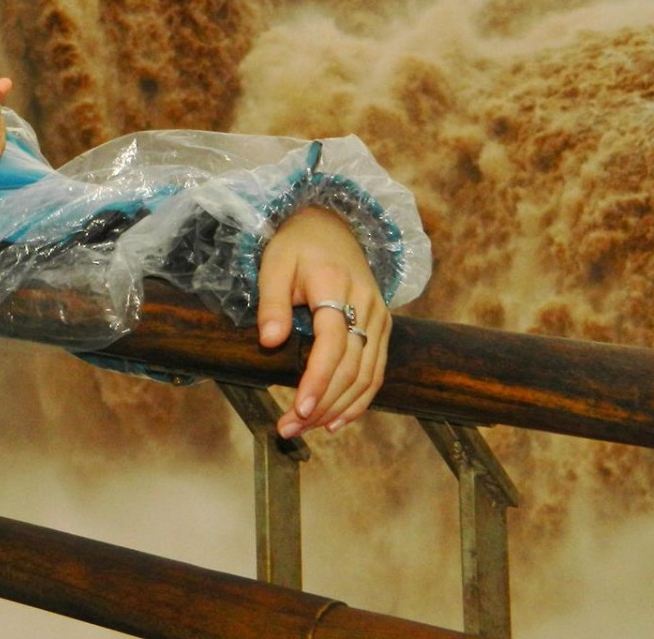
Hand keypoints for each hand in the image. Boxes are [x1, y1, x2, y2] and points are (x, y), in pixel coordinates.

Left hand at [255, 207, 389, 437]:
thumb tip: (269, 342)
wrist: (331, 224)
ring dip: (339, 408)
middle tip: (288, 428)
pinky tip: (337, 420)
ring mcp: (380, 317)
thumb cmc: (296, 245)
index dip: (317, 380)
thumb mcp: (273, 264)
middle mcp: (366, 304)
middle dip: (322, 404)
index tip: (299, 409)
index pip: (332, 344)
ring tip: (307, 429)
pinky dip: (360, 400)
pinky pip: (376, 371)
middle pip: (351, 367)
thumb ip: (271, 303)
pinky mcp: (383, 326)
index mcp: (336, 286)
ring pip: (367, 375)